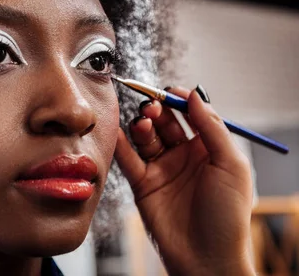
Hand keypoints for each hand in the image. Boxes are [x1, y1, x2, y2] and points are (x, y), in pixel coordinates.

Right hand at [113, 86, 254, 275]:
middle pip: (165, 122)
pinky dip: (121, 143)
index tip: (169, 91)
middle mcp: (183, 156)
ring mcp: (162, 169)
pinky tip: (119, 132)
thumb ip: (211, 127)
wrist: (206, 258)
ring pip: (146, 137)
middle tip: (151, 106)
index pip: (191, 114)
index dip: (179, 100)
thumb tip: (195, 94)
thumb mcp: (230, 165)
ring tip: (143, 125)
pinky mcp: (142, 183)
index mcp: (208, 149)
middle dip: (157, 110)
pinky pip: (129, 158)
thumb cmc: (227, 216)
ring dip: (142, 125)